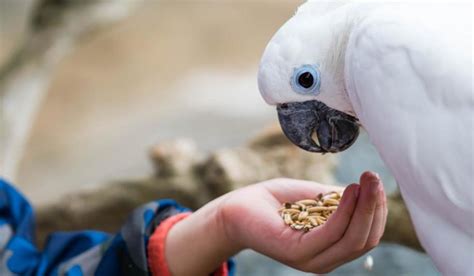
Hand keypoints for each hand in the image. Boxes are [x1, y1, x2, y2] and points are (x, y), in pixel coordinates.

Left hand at [219, 171, 386, 273]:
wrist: (240, 206)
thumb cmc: (278, 201)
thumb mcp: (318, 198)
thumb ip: (342, 200)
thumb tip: (370, 190)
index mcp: (332, 248)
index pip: (368, 236)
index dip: (378, 211)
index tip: (377, 182)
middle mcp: (325, 259)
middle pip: (365, 240)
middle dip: (376, 207)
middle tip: (375, 177)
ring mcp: (311, 259)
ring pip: (352, 239)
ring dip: (365, 207)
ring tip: (367, 181)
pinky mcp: (296, 252)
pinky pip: (330, 233)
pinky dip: (344, 211)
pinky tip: (349, 190)